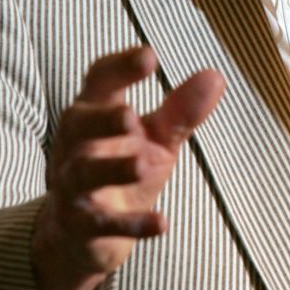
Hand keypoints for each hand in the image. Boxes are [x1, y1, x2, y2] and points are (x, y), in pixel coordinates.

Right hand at [32, 45, 224, 289]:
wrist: (84, 234)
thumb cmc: (122, 168)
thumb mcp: (155, 139)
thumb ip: (181, 112)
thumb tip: (215, 77)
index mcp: (94, 113)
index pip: (99, 81)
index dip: (120, 67)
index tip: (149, 56)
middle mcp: (76, 146)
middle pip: (78, 125)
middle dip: (102, 119)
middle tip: (129, 115)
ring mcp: (73, 187)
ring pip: (84, 174)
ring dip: (113, 169)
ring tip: (142, 165)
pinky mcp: (81, 226)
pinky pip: (102, 224)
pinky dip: (131, 224)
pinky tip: (161, 224)